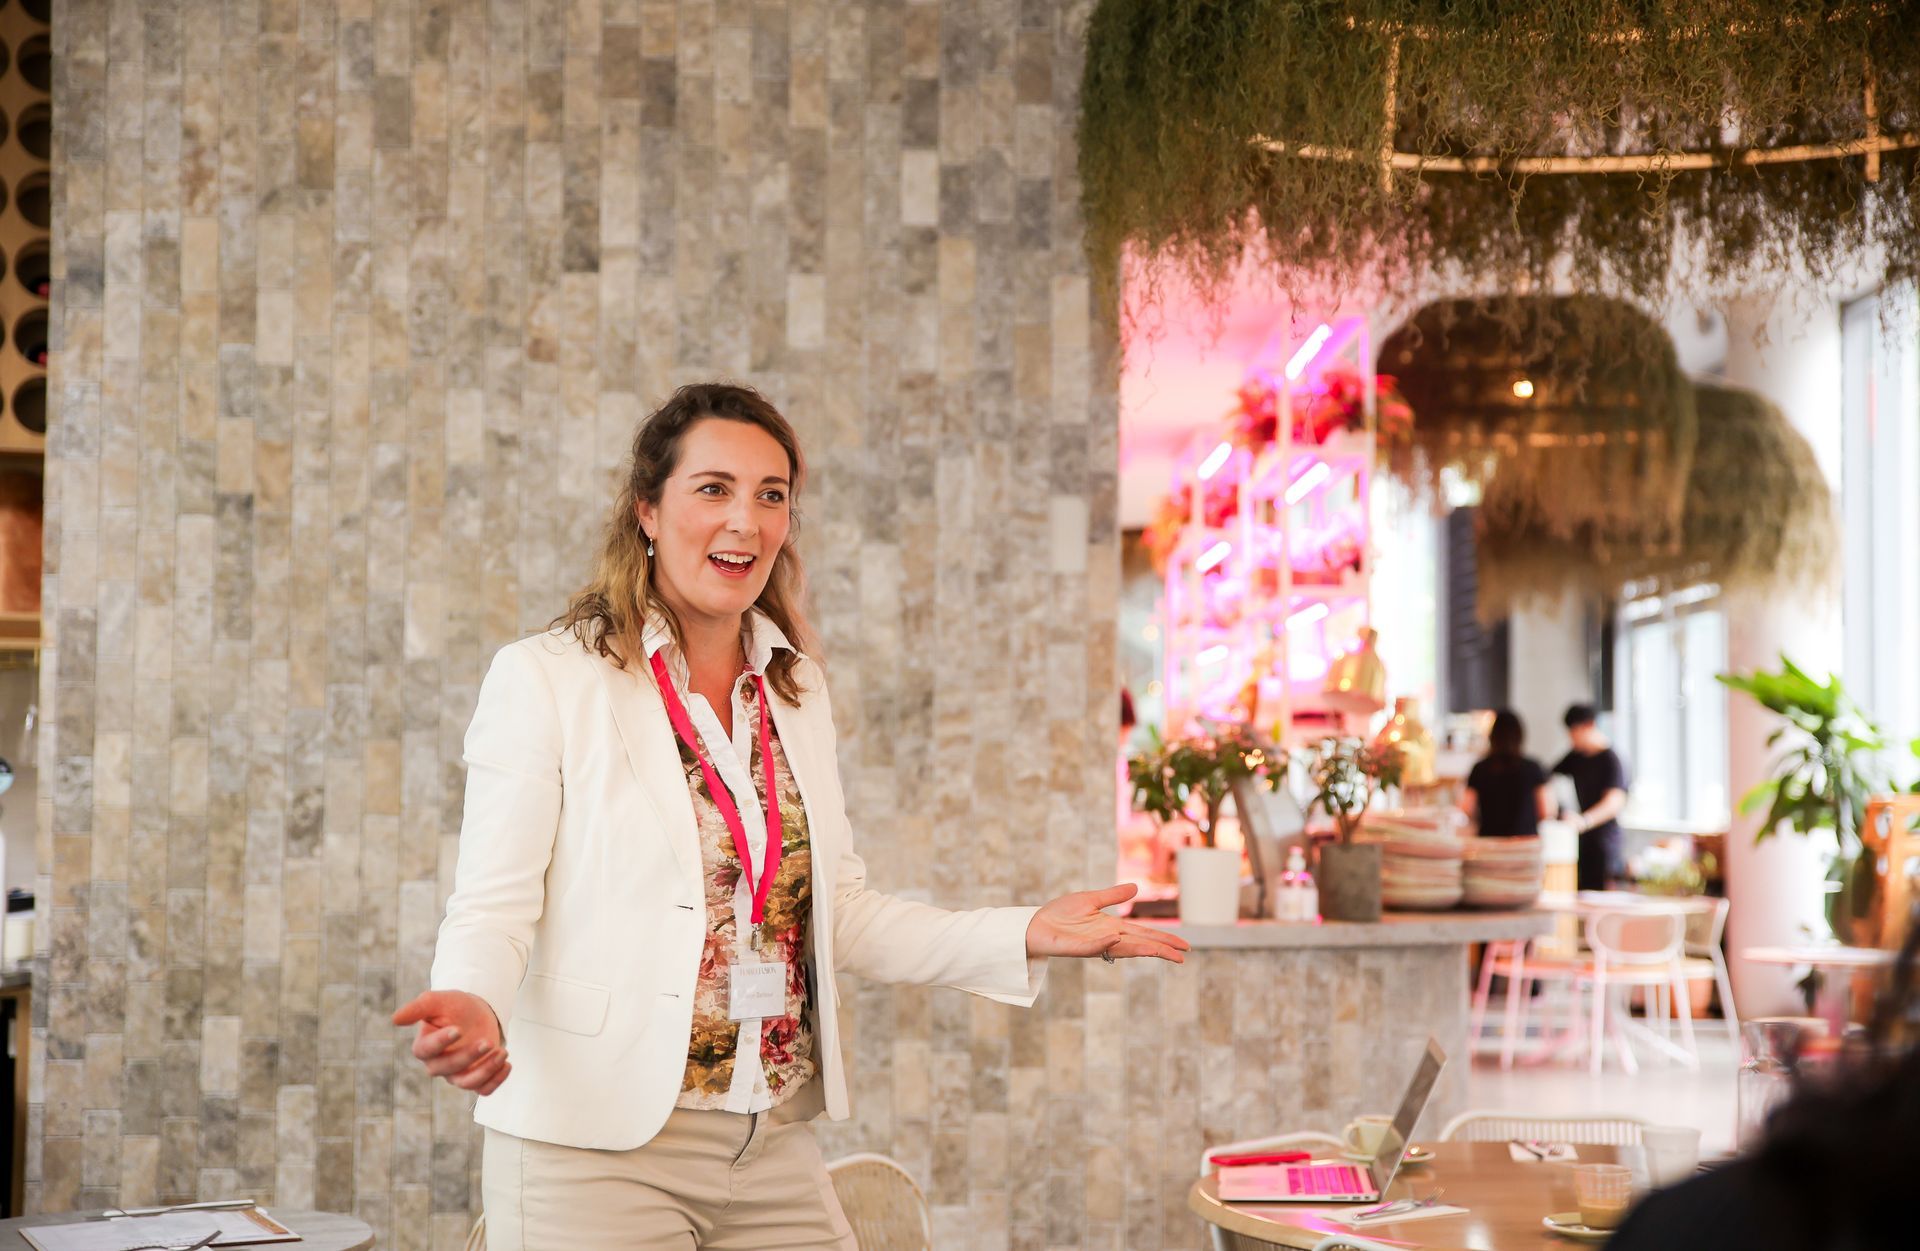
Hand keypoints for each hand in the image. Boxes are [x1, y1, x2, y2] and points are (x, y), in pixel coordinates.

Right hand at [392, 990, 512, 1095]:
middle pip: (448, 1069)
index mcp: (425, 1046)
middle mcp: (439, 1064)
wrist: (475, 1012)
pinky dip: (496, 1081)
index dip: (440, 1042)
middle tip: (487, 1041)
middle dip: (468, 1057)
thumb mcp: (437, 1001)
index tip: (457, 1029)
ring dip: (486, 1071)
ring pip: (467, 1084)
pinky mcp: (476, 1077)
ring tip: (502, 1052)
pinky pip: (484, 1089)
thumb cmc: (453, 1006)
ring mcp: (458, 1073)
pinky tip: (507, 1064)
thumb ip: (418, 1008)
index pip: (426, 1051)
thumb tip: (395, 1019)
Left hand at [1024, 883, 1190, 962]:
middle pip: (1140, 944)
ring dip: (1142, 949)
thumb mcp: (1090, 899)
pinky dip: (1105, 943)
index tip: (1183, 945)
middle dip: (1161, 950)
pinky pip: (1093, 947)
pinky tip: (1116, 938)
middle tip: (1183, 956)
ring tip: (1162, 952)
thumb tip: (1135, 888)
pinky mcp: (1077, 948)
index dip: (1163, 939)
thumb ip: (1113, 896)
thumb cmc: (1060, 914)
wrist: (1035, 924)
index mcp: (1113, 927)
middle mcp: (1108, 938)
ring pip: (1123, 949)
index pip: (1144, 934)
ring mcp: (1094, 945)